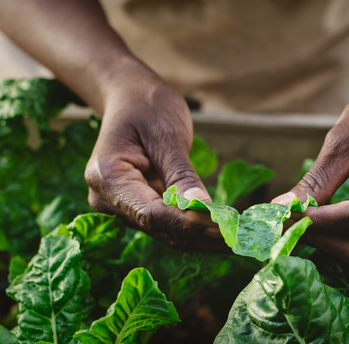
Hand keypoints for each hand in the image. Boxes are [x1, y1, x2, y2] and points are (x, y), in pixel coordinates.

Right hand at [85, 71, 223, 251]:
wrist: (130, 97)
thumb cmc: (147, 106)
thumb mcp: (166, 135)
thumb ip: (182, 175)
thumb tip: (204, 209)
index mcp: (107, 177)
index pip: (151, 214)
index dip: (189, 224)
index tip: (225, 229)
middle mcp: (107, 199)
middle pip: (159, 228)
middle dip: (201, 236)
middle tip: (241, 240)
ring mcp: (120, 207)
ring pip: (166, 232)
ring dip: (202, 238)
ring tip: (239, 240)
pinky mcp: (137, 209)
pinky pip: (168, 224)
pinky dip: (195, 227)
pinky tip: (224, 231)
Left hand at [273, 72, 348, 268]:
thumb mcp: (343, 142)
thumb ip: (316, 182)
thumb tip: (280, 210)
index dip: (315, 223)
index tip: (281, 217)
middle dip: (323, 240)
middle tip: (288, 225)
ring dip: (332, 244)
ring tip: (303, 223)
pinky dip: (345, 240)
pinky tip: (323, 223)